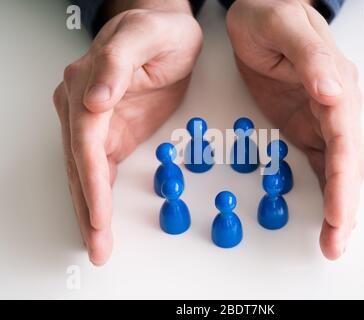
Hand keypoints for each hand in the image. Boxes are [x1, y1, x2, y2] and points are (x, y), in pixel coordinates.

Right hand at [53, 2, 201, 264]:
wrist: (166, 30)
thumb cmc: (158, 30)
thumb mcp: (143, 35)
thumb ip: (116, 64)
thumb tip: (95, 100)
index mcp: (86, 85)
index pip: (85, 143)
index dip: (91, 182)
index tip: (99, 213)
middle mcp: (84, 107)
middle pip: (79, 166)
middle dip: (87, 209)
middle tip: (96, 244)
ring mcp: (96, 122)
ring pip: (86, 174)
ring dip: (90, 211)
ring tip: (96, 243)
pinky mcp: (112, 133)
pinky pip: (100, 170)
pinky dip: (99, 197)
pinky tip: (99, 219)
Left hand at [226, 0, 363, 259]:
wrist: (258, 13)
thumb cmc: (269, 14)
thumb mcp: (284, 27)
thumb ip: (311, 59)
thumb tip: (332, 92)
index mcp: (335, 85)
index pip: (345, 141)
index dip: (343, 182)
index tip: (338, 215)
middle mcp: (334, 105)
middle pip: (346, 164)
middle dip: (344, 207)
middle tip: (335, 243)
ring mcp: (320, 117)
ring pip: (337, 169)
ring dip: (337, 207)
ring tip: (332, 240)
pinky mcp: (305, 124)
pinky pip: (320, 163)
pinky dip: (324, 191)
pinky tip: (325, 213)